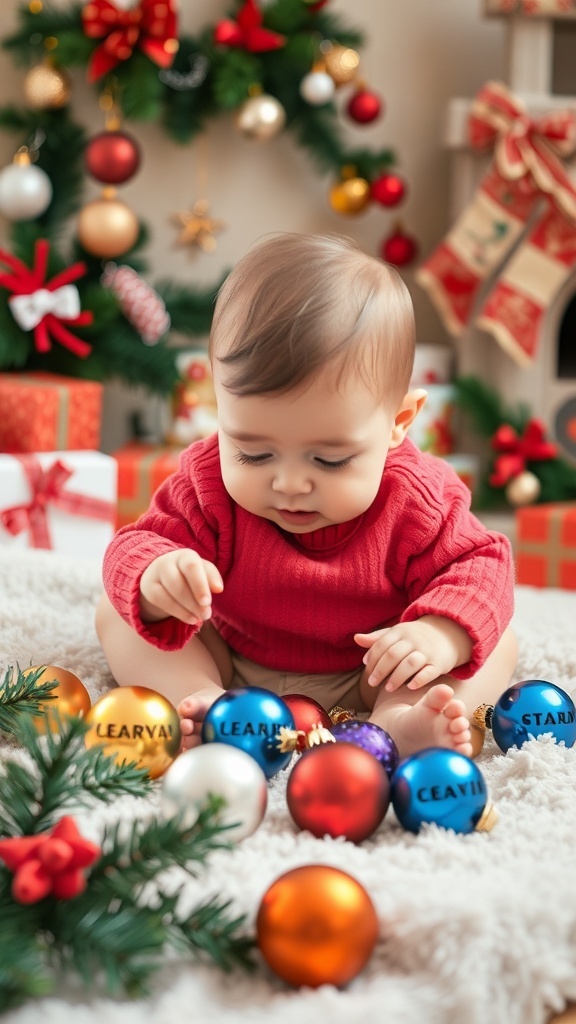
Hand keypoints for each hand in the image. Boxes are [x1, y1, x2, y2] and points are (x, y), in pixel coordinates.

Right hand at [139, 549, 222, 624]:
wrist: (163, 572)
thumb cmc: (190, 574)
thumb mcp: (203, 571)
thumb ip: (212, 577)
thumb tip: (219, 588)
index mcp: (185, 556)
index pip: (191, 567)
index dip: (199, 585)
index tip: (207, 602)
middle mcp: (167, 562)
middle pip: (177, 583)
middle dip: (193, 602)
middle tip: (206, 614)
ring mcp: (155, 575)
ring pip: (168, 593)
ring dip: (187, 609)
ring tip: (200, 618)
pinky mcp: (149, 589)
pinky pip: (161, 602)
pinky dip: (178, 613)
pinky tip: (191, 619)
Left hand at [354, 616, 472, 692]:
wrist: (448, 633)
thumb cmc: (415, 637)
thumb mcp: (397, 634)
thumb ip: (377, 638)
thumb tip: (355, 638)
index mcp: (400, 631)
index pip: (382, 644)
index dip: (372, 657)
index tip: (366, 669)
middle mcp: (413, 640)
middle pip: (393, 655)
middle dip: (380, 670)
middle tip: (371, 683)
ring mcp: (427, 651)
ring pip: (409, 663)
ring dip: (397, 677)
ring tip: (387, 689)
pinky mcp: (439, 663)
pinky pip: (429, 671)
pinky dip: (420, 679)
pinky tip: (410, 687)